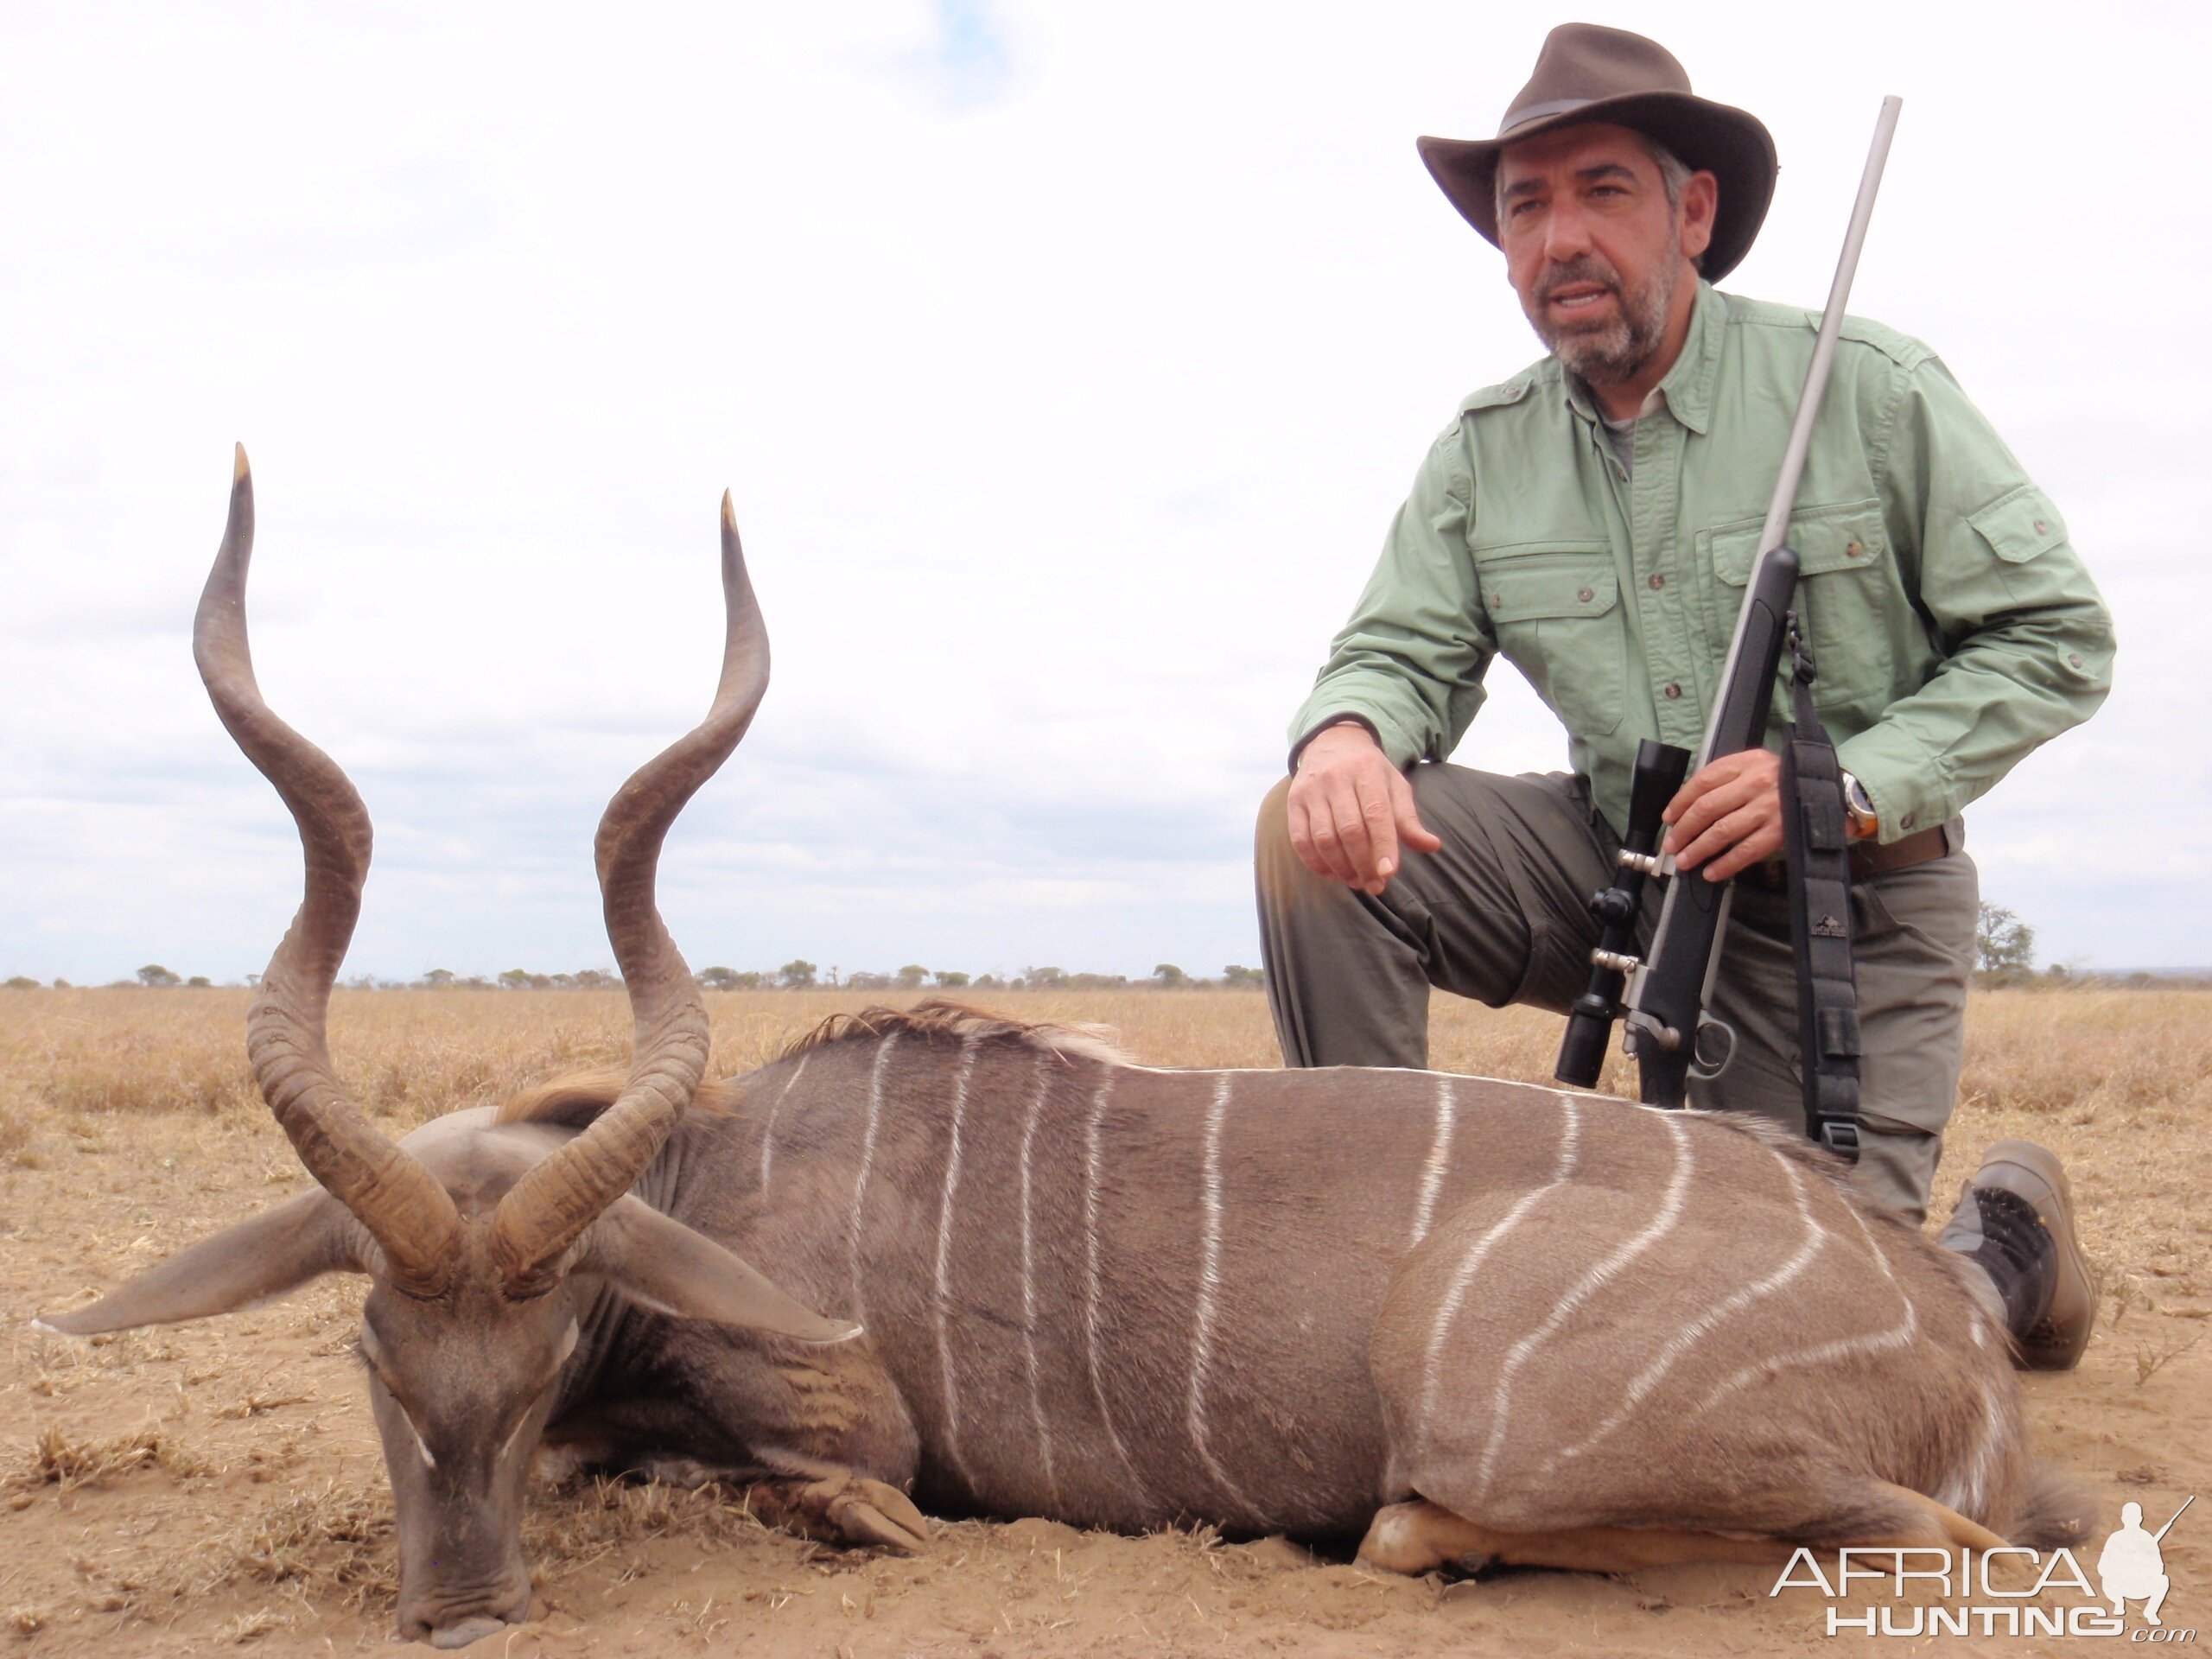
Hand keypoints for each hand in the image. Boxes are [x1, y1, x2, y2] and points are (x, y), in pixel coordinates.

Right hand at [1287, 723, 1442, 894]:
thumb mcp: (1394, 786)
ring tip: (1355, 881)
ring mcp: (1311, 790)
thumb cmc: (1369, 771)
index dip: (1383, 845)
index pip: (1376, 813)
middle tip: (1374, 885)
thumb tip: (1432, 846)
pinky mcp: (1294, 802)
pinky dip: (1315, 863)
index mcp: (1367, 772)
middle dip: (1363, 864)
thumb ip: (1408, 818)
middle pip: (1349, 830)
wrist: (1332, 742)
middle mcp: (1336, 778)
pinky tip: (1332, 873)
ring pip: (1323, 838)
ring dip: (1340, 868)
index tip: (1388, 873)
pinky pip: (1300, 840)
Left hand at [1662, 748, 1782, 881]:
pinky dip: (1725, 864)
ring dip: (1698, 849)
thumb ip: (1727, 778)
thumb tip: (1688, 806)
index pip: (1703, 781)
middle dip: (1684, 829)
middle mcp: (1756, 783)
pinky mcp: (1779, 831)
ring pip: (1722, 831)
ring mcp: (1768, 808)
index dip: (1680, 801)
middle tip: (1672, 844)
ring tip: (1684, 861)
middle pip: (1707, 807)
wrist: (1829, 791)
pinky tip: (1711, 872)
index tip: (1669, 817)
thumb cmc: (1783, 779)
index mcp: (1747, 762)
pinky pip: (1745, 851)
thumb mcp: (1756, 765)